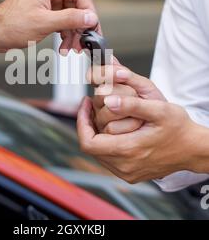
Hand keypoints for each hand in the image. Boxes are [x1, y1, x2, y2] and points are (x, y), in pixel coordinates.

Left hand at [0, 0, 99, 52]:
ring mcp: (48, 2)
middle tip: (84, 41)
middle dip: (80, 27)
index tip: (92, 26)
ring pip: (71, 17)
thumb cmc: (9, 25)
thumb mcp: (44, 23)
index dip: (88, 11)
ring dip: (73, 34)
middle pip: (76, 7)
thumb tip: (90, 18)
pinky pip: (62, 22)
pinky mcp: (45, 13)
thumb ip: (70, 19)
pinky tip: (64, 46)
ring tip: (71, 48)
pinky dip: (65, 35)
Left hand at [77, 67, 203, 183]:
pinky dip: (105, 142)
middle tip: (91, 106)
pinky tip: (111, 129)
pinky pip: (108, 158)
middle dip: (87, 124)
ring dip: (95, 133)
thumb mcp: (159, 110)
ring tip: (100, 115)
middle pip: (91, 147)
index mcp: (128, 150)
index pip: (88, 142)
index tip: (85, 105)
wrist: (193, 149)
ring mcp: (127, 172)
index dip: (81, 122)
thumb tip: (109, 101)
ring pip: (98, 153)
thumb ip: (132, 105)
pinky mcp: (130, 174)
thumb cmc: (179, 129)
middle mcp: (124, 166)